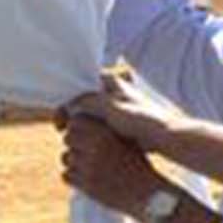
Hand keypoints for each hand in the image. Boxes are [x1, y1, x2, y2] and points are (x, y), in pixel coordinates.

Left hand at [61, 115, 164, 213]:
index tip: (85, 137)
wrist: (147, 194)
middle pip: (68, 138)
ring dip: (75, 163)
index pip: (76, 121)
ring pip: (65, 158)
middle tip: (89, 155)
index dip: (78, 128)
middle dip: (75, 145)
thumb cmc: (136, 164)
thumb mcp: (123, 139)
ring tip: (93, 169)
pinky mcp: (85, 184)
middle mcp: (95, 146)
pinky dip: (74, 178)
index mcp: (106, 132)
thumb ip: (101, 130)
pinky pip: (65, 175)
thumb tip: (73, 122)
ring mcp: (88, 165)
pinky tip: (89, 180)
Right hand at [65, 76, 183, 152]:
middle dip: (69, 113)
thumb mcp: (110, 108)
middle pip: (81, 99)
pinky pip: (96, 124)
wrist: (162, 136)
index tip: (60, 116)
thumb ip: (87, 101)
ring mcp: (113, 107)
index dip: (66, 99)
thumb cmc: (139, 118)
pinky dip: (87, 131)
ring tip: (70, 136)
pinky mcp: (116, 121)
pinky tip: (83, 142)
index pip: (78, 85)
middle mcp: (110, 91)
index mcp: (109, 81)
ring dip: (77, 123)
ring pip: (87, 113)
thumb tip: (69, 103)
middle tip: (61, 127)